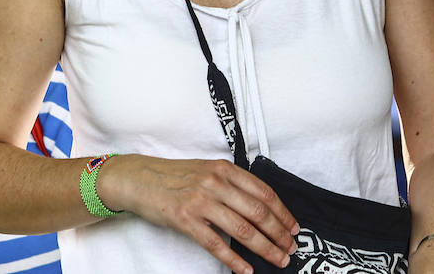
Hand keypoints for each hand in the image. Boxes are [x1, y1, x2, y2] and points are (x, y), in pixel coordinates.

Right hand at [98, 154, 299, 273]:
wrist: (139, 179)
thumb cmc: (175, 177)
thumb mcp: (208, 170)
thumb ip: (232, 184)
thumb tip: (261, 207)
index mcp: (225, 169)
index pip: (264, 192)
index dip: (283, 212)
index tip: (294, 227)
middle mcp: (216, 183)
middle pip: (258, 212)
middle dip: (279, 233)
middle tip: (291, 248)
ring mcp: (201, 201)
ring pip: (242, 229)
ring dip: (264, 248)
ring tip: (277, 260)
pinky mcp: (186, 220)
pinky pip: (216, 244)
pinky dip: (235, 260)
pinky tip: (247, 270)